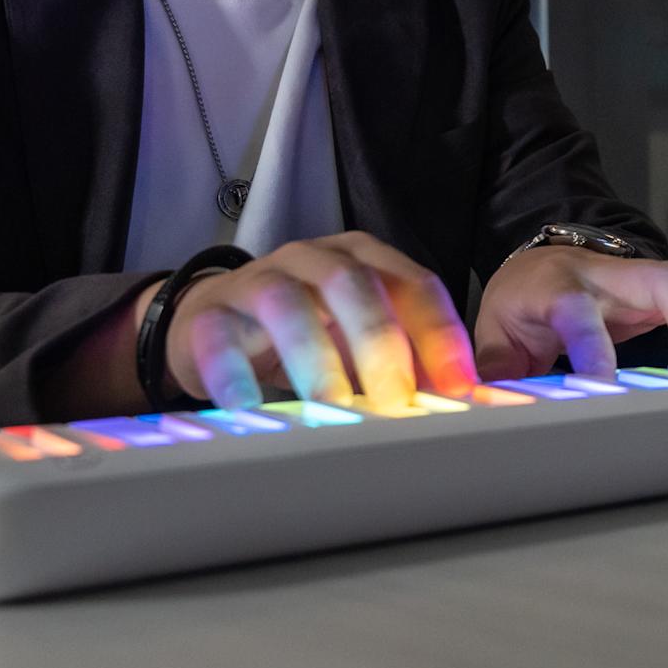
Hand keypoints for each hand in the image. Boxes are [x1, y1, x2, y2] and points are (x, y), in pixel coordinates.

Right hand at [163, 232, 476, 411]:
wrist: (211, 323)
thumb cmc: (305, 332)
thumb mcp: (359, 338)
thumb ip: (406, 359)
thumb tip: (458, 401)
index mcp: (362, 259)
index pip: (413, 284)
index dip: (439, 334)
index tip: (458, 387)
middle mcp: (312, 259)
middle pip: (352, 284)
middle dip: (379, 342)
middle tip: (395, 400)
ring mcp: (257, 280)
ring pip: (287, 305)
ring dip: (314, 359)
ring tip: (331, 408)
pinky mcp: (208, 315)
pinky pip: (220, 339)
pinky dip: (235, 375)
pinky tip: (252, 409)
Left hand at [474, 247, 667, 377]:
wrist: (536, 262)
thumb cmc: (522, 305)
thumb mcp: (498, 337)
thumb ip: (500, 373)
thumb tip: (492, 411)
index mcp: (560, 289)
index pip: (581, 318)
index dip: (596, 353)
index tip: (610, 391)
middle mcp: (610, 274)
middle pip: (662, 281)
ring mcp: (644, 271)